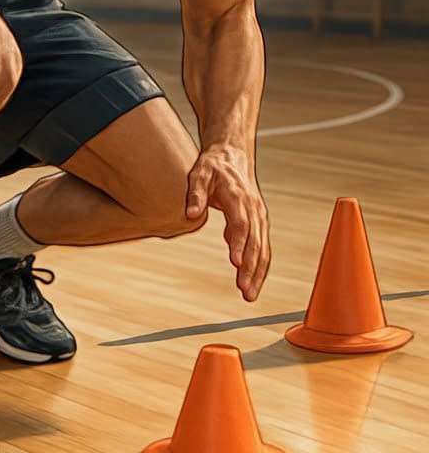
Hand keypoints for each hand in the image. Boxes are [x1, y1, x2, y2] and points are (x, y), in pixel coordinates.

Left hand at [185, 144, 269, 301]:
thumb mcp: (198, 174)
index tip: (236, 262)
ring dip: (258, 273)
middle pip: (255, 242)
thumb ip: (195, 194)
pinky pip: (261, 248)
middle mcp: (254, 209)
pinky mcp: (258, 224)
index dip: (240, 244)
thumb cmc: (213, 166)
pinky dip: (259, 267)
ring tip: (249, 295)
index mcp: (239, 197)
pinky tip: (251, 284)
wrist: (232, 156)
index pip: (242, 224)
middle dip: (251, 268)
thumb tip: (190, 214)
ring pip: (262, 249)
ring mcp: (259, 217)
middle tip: (245, 291)